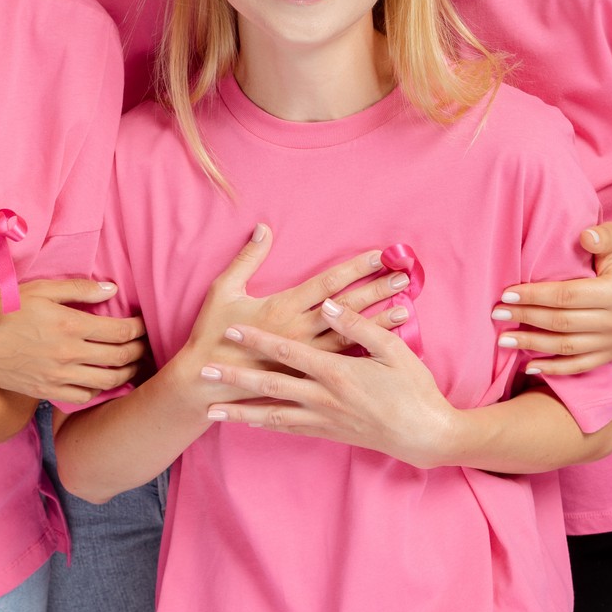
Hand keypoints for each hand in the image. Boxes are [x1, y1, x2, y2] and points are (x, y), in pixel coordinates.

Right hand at [0, 278, 147, 405]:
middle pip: (120, 358)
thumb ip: (78, 289)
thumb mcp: (39, 289)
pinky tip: (102, 380)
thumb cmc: (1, 310)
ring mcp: (58, 377)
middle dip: (139, 350)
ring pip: (108, 382)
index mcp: (69, 325)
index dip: (139, 328)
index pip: (120, 332)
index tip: (143, 323)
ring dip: (127, 374)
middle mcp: (68, 355)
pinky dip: (100, 390)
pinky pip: (84, 396)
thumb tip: (112, 289)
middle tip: (145, 344)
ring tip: (132, 364)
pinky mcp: (46, 392)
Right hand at [165, 224, 408, 403]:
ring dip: (378, 322)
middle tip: (403, 278)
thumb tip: (263, 229)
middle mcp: (300, 331)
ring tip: (405, 310)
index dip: (355, 268)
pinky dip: (364, 351)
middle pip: (347, 307)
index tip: (380, 255)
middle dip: (376, 290)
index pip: (328, 283)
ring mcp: (305, 357)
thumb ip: (247, 258)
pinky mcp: (305, 376)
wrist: (206, 382)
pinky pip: (342, 362)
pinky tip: (384, 347)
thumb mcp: (224, 289)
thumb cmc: (213, 333)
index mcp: (283, 307)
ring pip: (350, 335)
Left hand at [202, 296, 459, 469]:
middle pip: (270, 385)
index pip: (288, 352)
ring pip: (272, 415)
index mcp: (337, 373)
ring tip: (210, 410)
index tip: (231, 329)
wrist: (427, 437)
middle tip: (204, 371)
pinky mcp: (329, 434)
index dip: (257, 339)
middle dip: (234, 379)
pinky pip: (289, 429)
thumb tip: (327, 303)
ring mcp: (324, 420)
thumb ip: (358, 326)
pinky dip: (265, 425)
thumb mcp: (394, 350)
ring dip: (239, 411)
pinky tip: (248, 423)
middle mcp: (324, 399)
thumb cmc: (414, 389)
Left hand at [494, 223, 611, 374]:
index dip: (534, 296)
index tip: (506, 294)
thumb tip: (584, 237)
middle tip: (496, 315)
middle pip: (562, 323)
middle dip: (526, 319)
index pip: (566, 296)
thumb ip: (602, 236)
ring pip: (567, 348)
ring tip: (503, 341)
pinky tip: (529, 367)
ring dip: (533, 346)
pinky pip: (580, 366)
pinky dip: (554, 369)